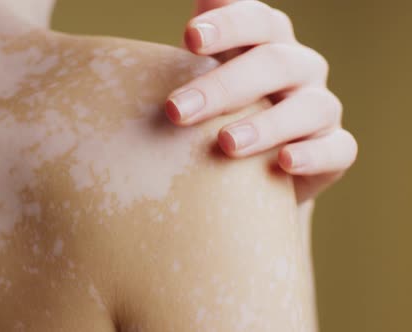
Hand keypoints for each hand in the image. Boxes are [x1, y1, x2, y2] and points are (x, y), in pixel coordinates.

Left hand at [165, 0, 357, 203]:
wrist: (254, 164)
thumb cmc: (221, 108)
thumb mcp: (205, 70)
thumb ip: (199, 40)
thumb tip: (192, 2)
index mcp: (267, 41)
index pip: (254, 20)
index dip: (226, 25)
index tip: (190, 38)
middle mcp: (299, 67)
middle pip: (273, 63)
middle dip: (223, 86)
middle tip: (177, 110)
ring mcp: (321, 107)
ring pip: (309, 106)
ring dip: (266, 125)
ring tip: (226, 143)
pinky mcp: (335, 148)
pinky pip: (337, 148)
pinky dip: (313, 155)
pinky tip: (284, 162)